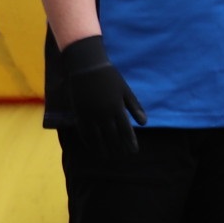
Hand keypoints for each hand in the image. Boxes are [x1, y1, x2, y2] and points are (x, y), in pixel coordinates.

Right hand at [57, 34, 147, 162]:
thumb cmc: (109, 77)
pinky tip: (94, 148)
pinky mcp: (79, 113)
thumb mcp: (125, 90)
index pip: (125, 131)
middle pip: (112, 137)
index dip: (130, 142)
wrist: (86, 66)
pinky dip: (89, 142)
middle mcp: (103, 113)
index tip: (133, 151)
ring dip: (104, 149)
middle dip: (119, 148)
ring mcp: (90, 114)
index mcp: (117, 107)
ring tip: (108, 157)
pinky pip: (84, 132)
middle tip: (122, 156)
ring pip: (97, 138)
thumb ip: (134, 107)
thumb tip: (144, 124)